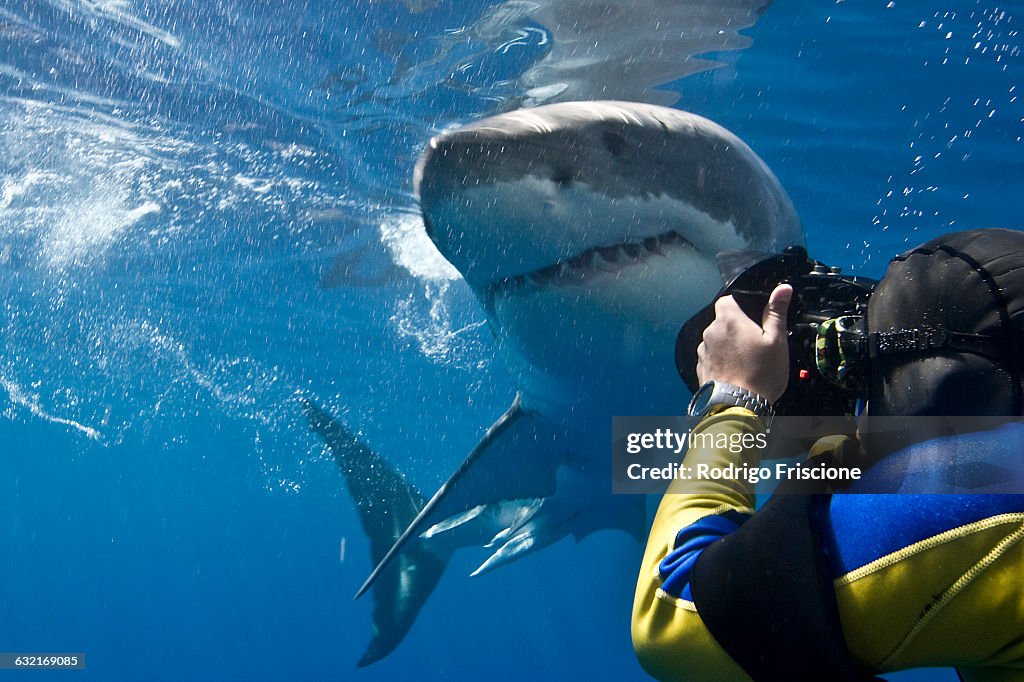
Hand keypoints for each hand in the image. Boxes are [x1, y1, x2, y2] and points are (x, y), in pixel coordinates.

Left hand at [696, 284, 792, 403]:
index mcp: (729, 320)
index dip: (741, 305)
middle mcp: (711, 332)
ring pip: (717, 340)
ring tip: (748, 361)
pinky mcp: (701, 367)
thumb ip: (776, 312)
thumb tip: (782, 290)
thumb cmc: (759, 375)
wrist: (738, 406)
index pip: (728, 299)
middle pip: (723, 321)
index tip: (753, 316)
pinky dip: (723, 361)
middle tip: (756, 343)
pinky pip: (712, 357)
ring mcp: (703, 351)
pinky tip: (737, 371)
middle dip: (737, 328)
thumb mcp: (776, 340)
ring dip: (729, 346)